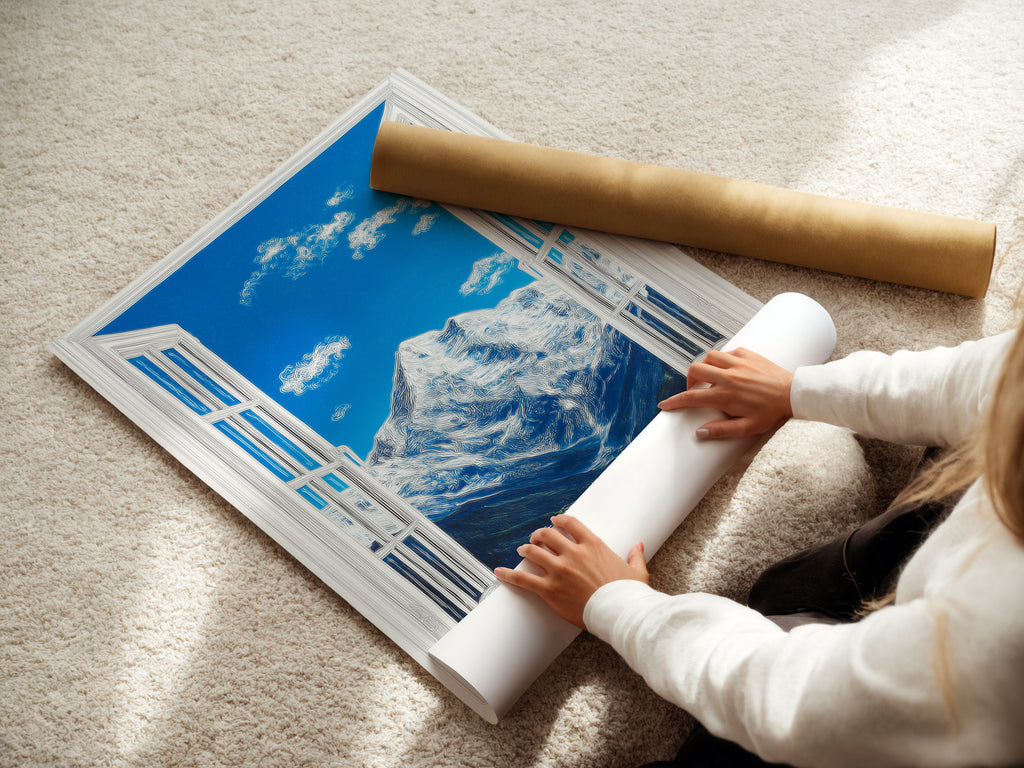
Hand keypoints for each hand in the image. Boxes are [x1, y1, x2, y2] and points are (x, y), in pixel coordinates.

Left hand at [494, 515, 647, 629]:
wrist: (620, 613)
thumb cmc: (629, 594)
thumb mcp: (636, 572)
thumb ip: (635, 556)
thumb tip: (639, 545)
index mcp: (593, 545)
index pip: (570, 524)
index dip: (559, 521)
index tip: (554, 521)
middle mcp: (573, 554)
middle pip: (547, 535)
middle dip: (539, 535)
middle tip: (535, 538)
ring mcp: (559, 571)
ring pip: (534, 552)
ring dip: (526, 549)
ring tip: (522, 550)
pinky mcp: (549, 590)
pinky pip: (523, 579)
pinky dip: (509, 575)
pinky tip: (499, 572)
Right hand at [658, 347, 793, 439]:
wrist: (794, 394)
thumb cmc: (772, 413)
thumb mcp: (748, 428)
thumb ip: (722, 430)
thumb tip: (700, 433)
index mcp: (725, 395)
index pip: (691, 398)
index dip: (674, 402)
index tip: (665, 405)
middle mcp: (728, 376)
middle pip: (695, 370)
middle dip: (689, 380)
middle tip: (695, 390)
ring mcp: (738, 363)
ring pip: (709, 357)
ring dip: (705, 367)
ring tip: (711, 378)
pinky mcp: (748, 354)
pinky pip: (727, 352)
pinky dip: (722, 359)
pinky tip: (728, 369)